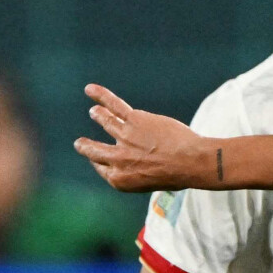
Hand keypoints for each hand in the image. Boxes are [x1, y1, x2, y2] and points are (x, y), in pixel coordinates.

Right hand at [75, 85, 216, 192]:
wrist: (192, 162)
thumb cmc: (179, 175)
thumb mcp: (151, 183)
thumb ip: (136, 174)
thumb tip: (133, 166)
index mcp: (121, 180)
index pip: (102, 169)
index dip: (100, 162)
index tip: (98, 158)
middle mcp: (118, 160)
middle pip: (94, 150)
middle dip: (85, 146)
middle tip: (80, 143)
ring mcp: (124, 138)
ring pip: (104, 122)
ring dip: (98, 115)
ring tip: (95, 112)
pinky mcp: (134, 121)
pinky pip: (113, 105)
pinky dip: (101, 95)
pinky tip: (90, 89)